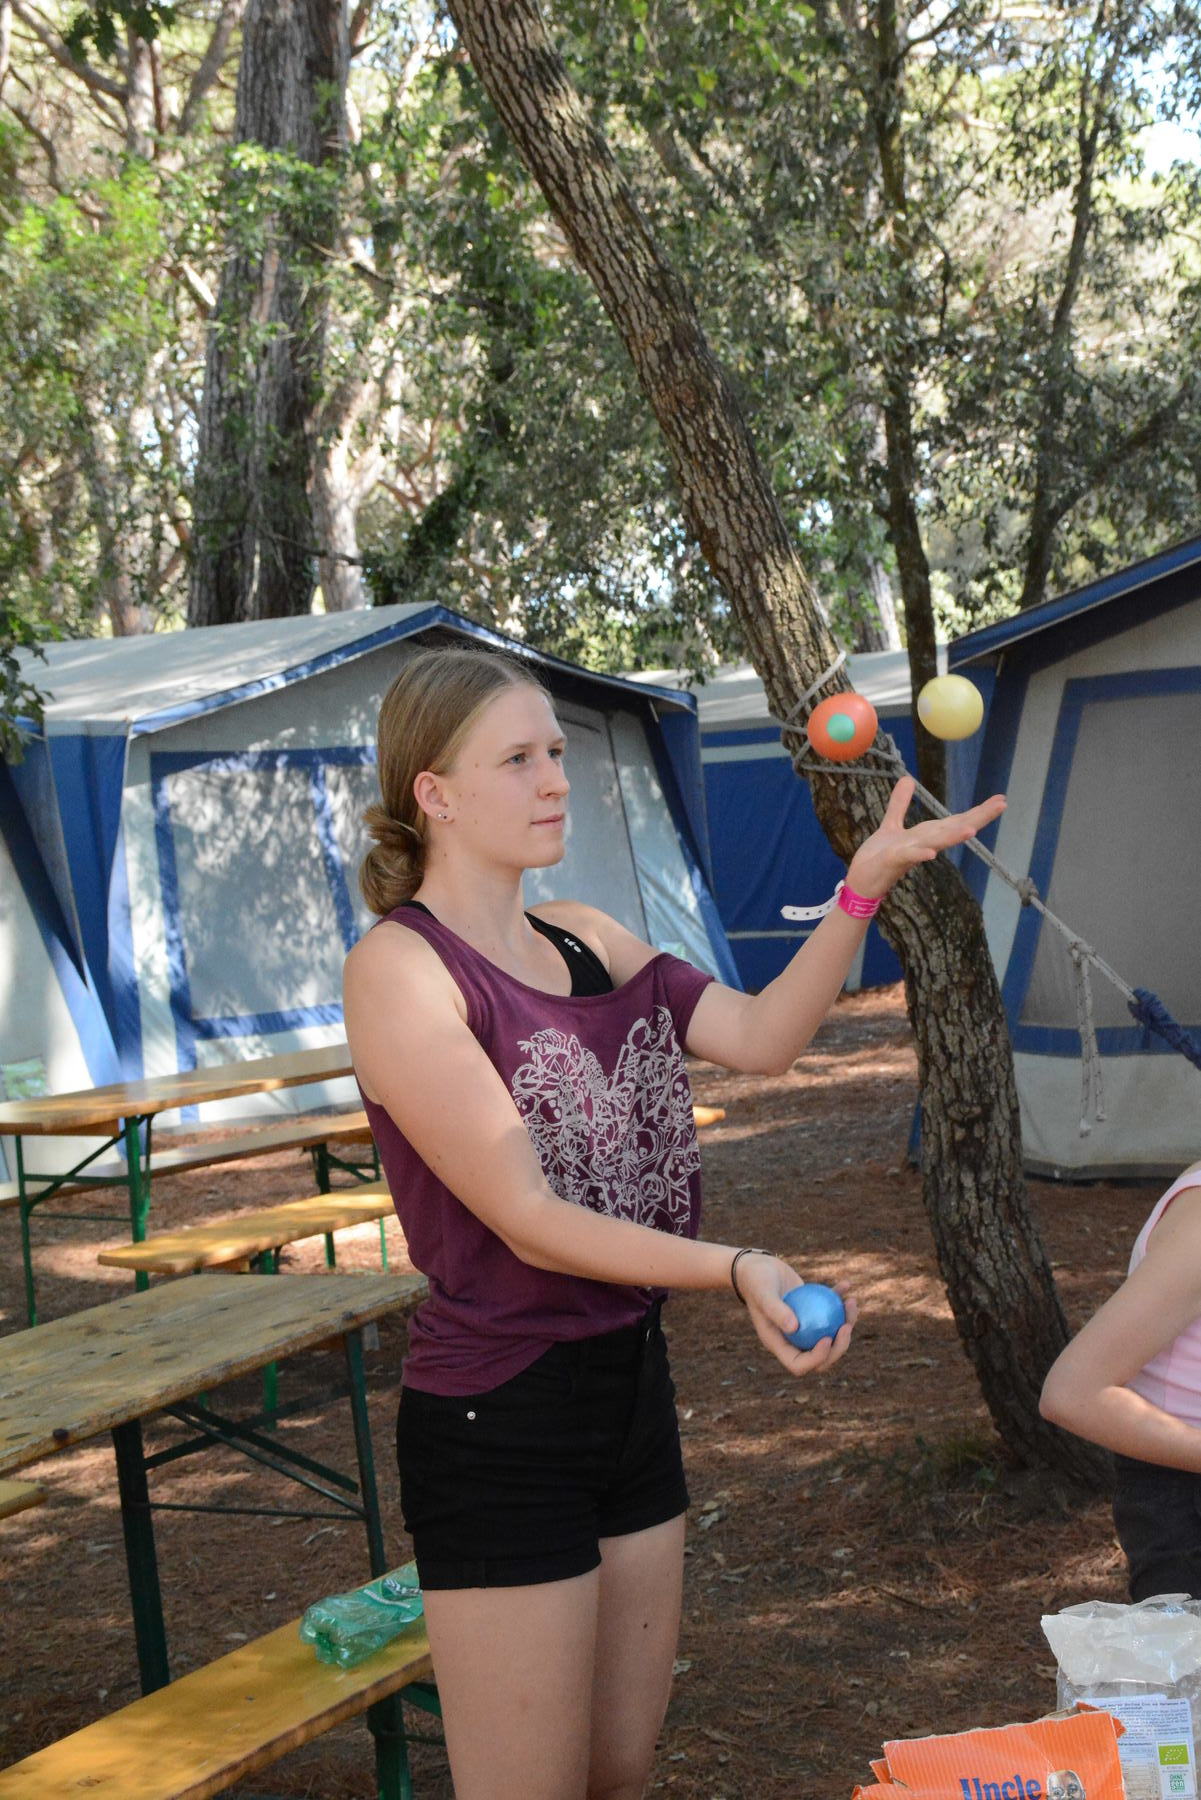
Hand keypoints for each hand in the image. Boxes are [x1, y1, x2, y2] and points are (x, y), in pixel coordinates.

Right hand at [735, 1253, 857, 1375]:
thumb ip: (776, 1310)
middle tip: (846, 1326)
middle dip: (839, 1346)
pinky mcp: (811, 1312)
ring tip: (851, 1302)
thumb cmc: (756, 1280)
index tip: (826, 1339)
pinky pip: (829, 1311)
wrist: (756, 1267)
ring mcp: (804, 1328)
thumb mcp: (763, 1292)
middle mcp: (793, 1340)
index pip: (799, 1364)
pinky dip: (838, 1300)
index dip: (816, 1358)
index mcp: (778, 1344)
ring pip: (831, 1335)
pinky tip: (845, 1285)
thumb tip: (795, 1328)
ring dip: (846, 1322)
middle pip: (821, 1356)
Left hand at [845, 776, 1005, 900]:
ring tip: (972, 829)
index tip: (1000, 799)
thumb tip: (908, 779)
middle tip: (1002, 805)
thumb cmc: (879, 857)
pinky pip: (909, 856)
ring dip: (953, 836)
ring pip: (936, 842)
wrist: (862, 882)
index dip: (978, 811)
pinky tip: (931, 853)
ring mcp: (911, 853)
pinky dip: (920, 854)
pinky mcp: (893, 861)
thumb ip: (900, 804)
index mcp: (926, 834)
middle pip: (954, 828)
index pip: (956, 820)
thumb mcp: (891, 825)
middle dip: (978, 817)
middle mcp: (924, 844)